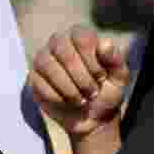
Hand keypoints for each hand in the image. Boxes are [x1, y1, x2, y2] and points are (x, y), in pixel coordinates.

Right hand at [29, 25, 129, 139]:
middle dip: (80, 76)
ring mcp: (44, 58)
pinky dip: (57, 96)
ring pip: (48, 65)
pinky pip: (39, 82)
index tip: (101, 77)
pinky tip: (67, 101)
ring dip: (68, 87)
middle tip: (92, 92)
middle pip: (63, 50)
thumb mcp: (119, 78)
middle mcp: (60, 42)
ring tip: (80, 99)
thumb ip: (115, 60)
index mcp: (81, 36)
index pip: (82, 36)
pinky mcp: (34, 76)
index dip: (91, 59)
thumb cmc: (106, 91)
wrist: (91, 117)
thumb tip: (105, 44)